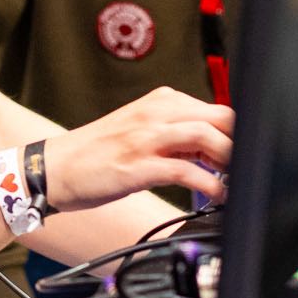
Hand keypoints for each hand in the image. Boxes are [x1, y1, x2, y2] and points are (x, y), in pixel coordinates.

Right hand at [40, 87, 231, 212]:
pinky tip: (216, 195)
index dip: (235, 132)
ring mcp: (147, 138)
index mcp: (159, 102)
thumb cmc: (96, 154)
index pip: (215, 108)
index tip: (242, 153)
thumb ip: (175, 135)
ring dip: (228, 160)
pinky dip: (209, 184)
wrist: (54, 168)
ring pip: (206, 138)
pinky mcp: (139, 166)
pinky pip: (187, 172)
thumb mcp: (139, 131)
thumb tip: (214, 151)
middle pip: (219, 117)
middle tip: (243, 167)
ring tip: (234, 179)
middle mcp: (155, 114)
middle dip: (238, 142)